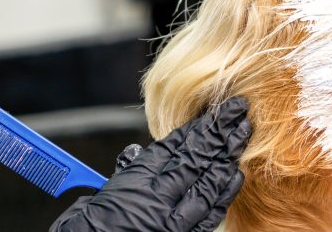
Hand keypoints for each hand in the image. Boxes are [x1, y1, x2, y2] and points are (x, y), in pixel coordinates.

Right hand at [50, 97, 250, 231]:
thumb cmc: (89, 228)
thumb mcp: (100, 194)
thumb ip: (125, 173)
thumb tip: (134, 154)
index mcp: (134, 182)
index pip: (172, 147)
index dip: (196, 127)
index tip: (214, 112)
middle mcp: (156, 199)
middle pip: (195, 158)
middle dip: (218, 132)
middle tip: (237, 110)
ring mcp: (173, 222)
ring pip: (208, 182)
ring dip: (227, 156)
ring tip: (243, 133)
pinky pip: (210, 214)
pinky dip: (224, 193)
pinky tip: (236, 174)